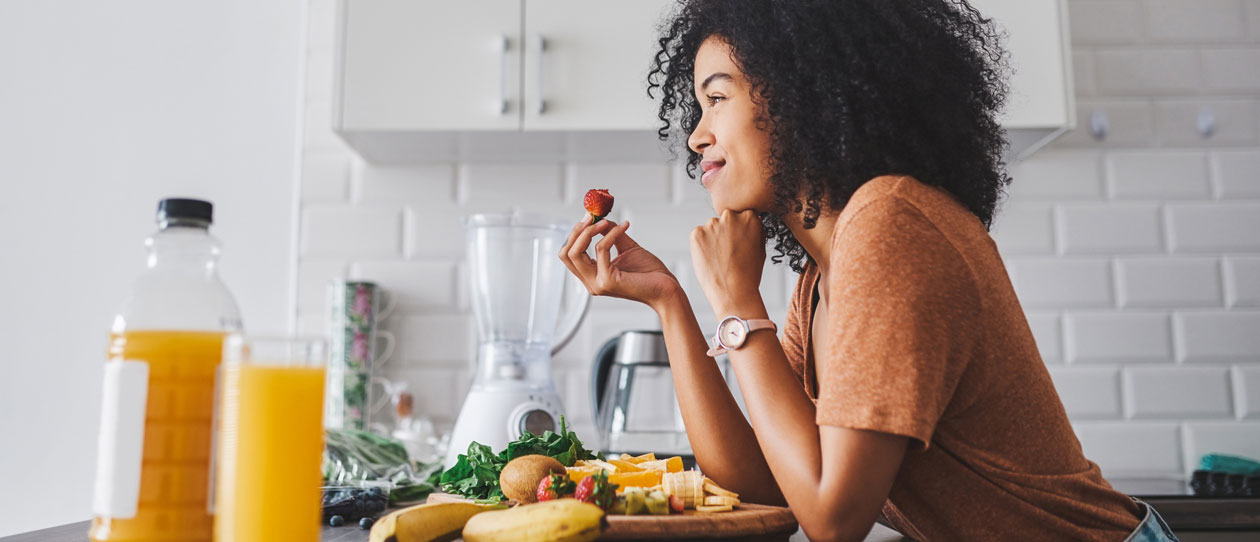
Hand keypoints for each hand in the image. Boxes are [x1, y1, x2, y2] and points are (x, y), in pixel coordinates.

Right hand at [558, 215, 681, 310]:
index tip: (588, 217)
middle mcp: (591, 283)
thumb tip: (600, 219)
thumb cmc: (649, 273)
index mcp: (592, 276)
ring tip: (604, 221)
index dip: (575, 234)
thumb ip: (610, 234)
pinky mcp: (608, 280)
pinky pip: (601, 249)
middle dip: (576, 231)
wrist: (666, 288)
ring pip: (576, 253)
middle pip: (566, 254)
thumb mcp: (625, 248)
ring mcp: (598, 283)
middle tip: (590, 217)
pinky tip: (624, 227)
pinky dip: (610, 234)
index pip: (568, 255)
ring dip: (589, 231)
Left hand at [689, 209, 766, 316]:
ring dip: (713, 239)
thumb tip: (749, 222)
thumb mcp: (760, 248)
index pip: (741, 217)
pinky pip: (698, 236)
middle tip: (728, 253)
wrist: (733, 292)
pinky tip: (710, 260)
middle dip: (726, 232)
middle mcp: (730, 216)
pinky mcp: (697, 233)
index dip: (739, 232)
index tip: (738, 244)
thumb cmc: (748, 275)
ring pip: (711, 228)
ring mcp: (712, 224)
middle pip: (725, 220)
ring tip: (719, 260)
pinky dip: (701, 246)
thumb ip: (754, 231)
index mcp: (749, 217)